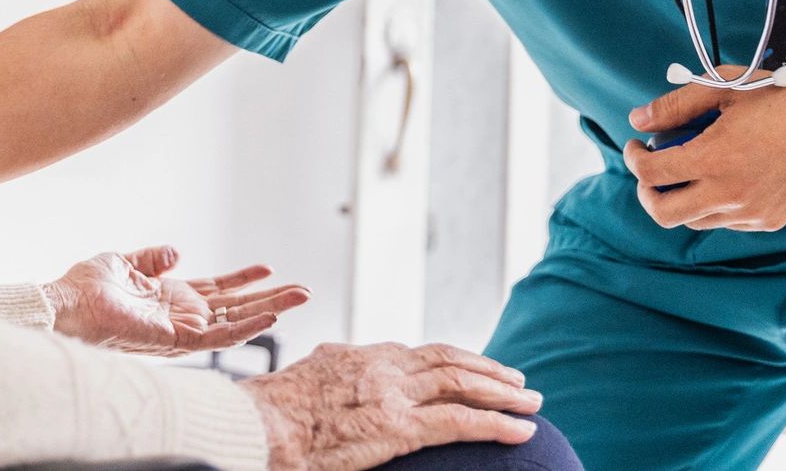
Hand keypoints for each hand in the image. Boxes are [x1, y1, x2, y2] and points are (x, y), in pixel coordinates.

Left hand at [44, 245, 310, 355]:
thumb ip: (153, 257)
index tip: (268, 269)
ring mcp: (181, 330)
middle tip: (303, 290)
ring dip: (270, 310)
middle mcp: (181, 316)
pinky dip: (247, 327)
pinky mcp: (176, 340)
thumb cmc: (85, 286)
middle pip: (235, 307)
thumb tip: (178, 252)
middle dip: (270, 298)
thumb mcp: (124, 260)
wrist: (66, 304)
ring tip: (300, 297)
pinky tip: (270, 315)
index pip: (216, 291)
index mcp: (170, 298)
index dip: (242, 280)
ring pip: (236, 322)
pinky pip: (219, 335)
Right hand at [246, 342, 540, 470]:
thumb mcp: (305, 384)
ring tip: (531, 403)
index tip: (476, 369)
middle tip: (519, 381)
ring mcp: (391, 395)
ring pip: (462, 383)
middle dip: (489, 370)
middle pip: (448, 360)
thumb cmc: (266, 418)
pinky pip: (460, 422)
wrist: (254, 429)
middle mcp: (381, 366)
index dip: (454, 360)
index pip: (418, 353)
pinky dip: (497, 424)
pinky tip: (522, 432)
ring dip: (503, 392)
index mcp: (358, 356)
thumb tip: (333, 384)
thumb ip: (330, 379)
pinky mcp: (398, 428)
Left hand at [623, 66, 785, 231]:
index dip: (634, 158)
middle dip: (646, 192)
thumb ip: (675, 105)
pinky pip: (726, 221)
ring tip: (688, 169)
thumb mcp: (723, 89)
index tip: (636, 145)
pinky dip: (714, 204)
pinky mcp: (769, 221)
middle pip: (663, 213)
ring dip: (681, 198)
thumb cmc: (782, 98)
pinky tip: (724, 177)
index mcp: (715, 159)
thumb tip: (638, 119)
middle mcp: (731, 194)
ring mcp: (751, 214)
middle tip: (649, 170)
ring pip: (695, 220)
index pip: (652, 173)